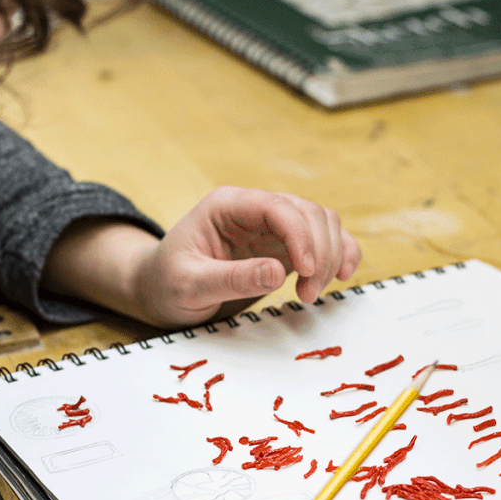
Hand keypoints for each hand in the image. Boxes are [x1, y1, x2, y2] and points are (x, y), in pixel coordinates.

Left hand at [41, 186, 360, 328]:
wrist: (158, 290)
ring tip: (311, 293)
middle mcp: (252, 208)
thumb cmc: (166, 283)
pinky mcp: (281, 244)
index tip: (306, 271)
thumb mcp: (189, 285)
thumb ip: (231, 278)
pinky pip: (321, 239)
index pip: (276, 206)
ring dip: (330, 256)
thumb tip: (278, 272)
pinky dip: (338, 254)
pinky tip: (341, 276)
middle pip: (306, 212)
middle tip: (308, 294)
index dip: (300, 235)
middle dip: (318, 252)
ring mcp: (269, 224)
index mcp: (226, 205)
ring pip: (320, 223)